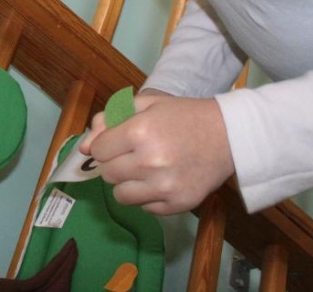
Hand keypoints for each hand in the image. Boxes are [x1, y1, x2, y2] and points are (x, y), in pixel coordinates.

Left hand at [78, 92, 233, 214]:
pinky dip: (147, 197)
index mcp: (139, 132)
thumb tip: (83, 146)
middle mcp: (149, 162)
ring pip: (120, 195)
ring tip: (144, 169)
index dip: (105, 145)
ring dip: (127, 183)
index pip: (99, 150)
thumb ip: (109, 119)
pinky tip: (161, 180)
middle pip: (107, 173)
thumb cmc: (184, 116)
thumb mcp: (145, 105)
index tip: (118, 141)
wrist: (230, 136)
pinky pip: (144, 208)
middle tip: (133, 154)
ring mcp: (164, 187)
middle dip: (114, 163)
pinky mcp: (177, 205)